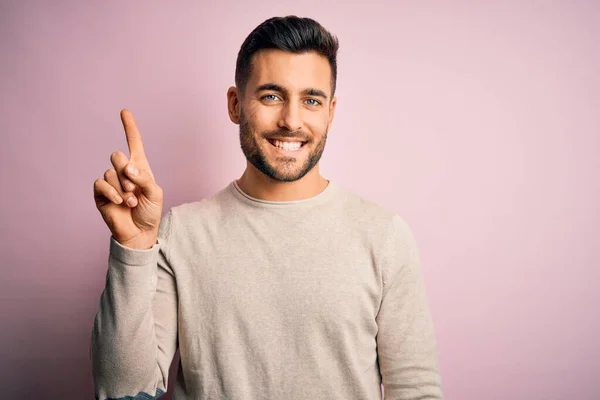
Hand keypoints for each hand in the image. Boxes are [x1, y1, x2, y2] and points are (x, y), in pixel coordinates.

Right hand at [94, 109, 162, 248]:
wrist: (140, 232)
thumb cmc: (150, 212)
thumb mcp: (155, 193)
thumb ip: (144, 178)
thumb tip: (127, 167)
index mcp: (140, 168)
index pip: (134, 143)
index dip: (129, 127)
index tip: (124, 111)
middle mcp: (123, 172)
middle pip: (117, 156)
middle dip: (127, 173)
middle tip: (135, 190)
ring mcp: (111, 182)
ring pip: (110, 172)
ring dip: (123, 189)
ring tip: (131, 202)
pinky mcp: (101, 193)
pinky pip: (101, 183)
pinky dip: (112, 193)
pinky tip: (120, 203)